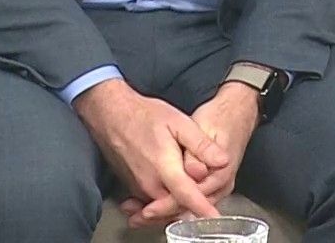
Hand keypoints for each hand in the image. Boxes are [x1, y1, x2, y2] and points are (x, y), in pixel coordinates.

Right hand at [119, 83, 258, 228]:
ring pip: (164, 207)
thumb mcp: (179, 123)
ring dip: (178, 208)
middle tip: (209, 208)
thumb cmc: (144, 116)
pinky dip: (164, 205)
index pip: (187, 196)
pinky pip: (152, 203)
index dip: (202, 209)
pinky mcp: (133, 188)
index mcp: (164, 168)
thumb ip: (201, 145)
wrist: (111, 115)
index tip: (214, 218)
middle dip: (193, 209)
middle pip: (176, 207)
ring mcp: (139, 188)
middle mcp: (150, 184)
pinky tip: (172, 201)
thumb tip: (223, 160)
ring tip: (194, 206)